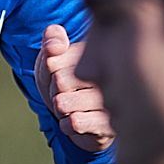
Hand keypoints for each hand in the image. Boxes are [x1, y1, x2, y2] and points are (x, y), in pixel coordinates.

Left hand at [34, 24, 114, 154]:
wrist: (86, 117)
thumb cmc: (69, 81)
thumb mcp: (57, 56)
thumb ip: (53, 39)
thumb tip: (54, 47)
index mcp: (99, 49)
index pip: (54, 60)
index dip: (50, 70)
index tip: (64, 71)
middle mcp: (111, 73)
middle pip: (60, 81)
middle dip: (55, 91)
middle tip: (68, 92)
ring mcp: (112, 100)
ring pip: (63, 104)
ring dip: (60, 109)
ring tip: (73, 106)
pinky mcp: (109, 124)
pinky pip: (73, 122)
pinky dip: (66, 124)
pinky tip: (77, 120)